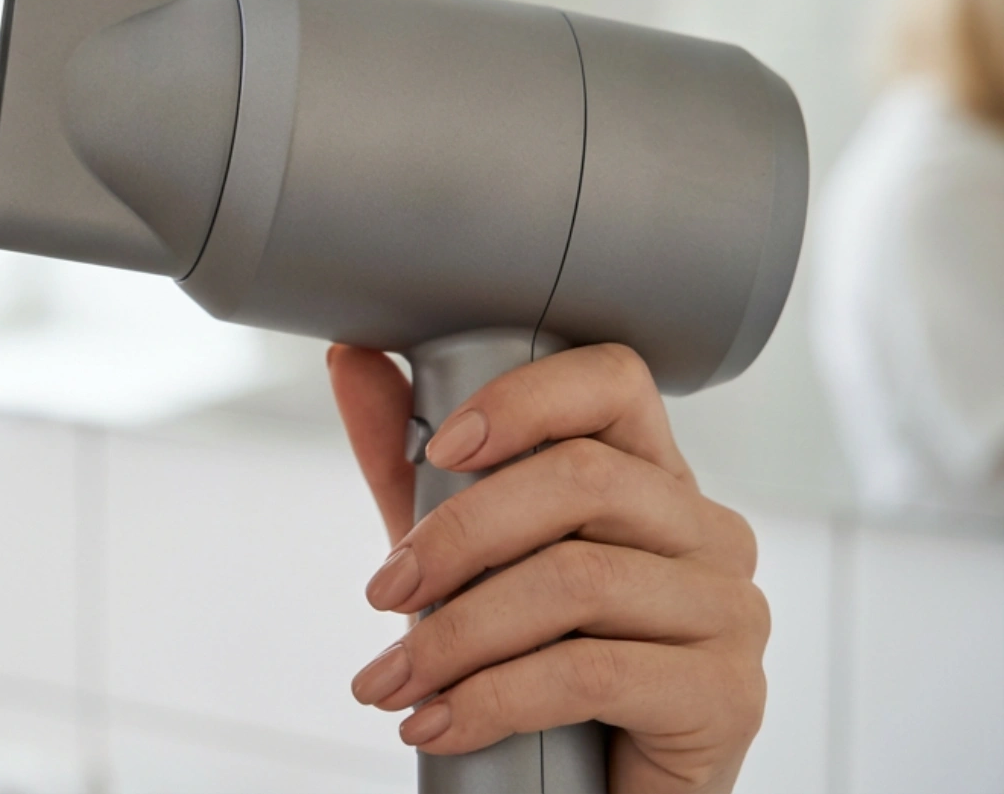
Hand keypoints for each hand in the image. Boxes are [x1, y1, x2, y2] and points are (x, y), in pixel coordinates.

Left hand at [328, 343, 768, 793]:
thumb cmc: (534, 664)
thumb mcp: (460, 555)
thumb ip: (408, 462)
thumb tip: (350, 359)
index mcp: (652, 478)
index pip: (614, 382)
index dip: (525, 399)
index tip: (442, 447)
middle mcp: (707, 531)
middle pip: (583, 480)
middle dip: (458, 535)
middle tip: (386, 590)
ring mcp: (730, 610)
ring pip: (577, 581)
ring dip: (457, 635)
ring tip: (393, 679)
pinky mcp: (727, 695)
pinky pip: (592, 673)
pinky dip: (492, 698)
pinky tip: (440, 722)